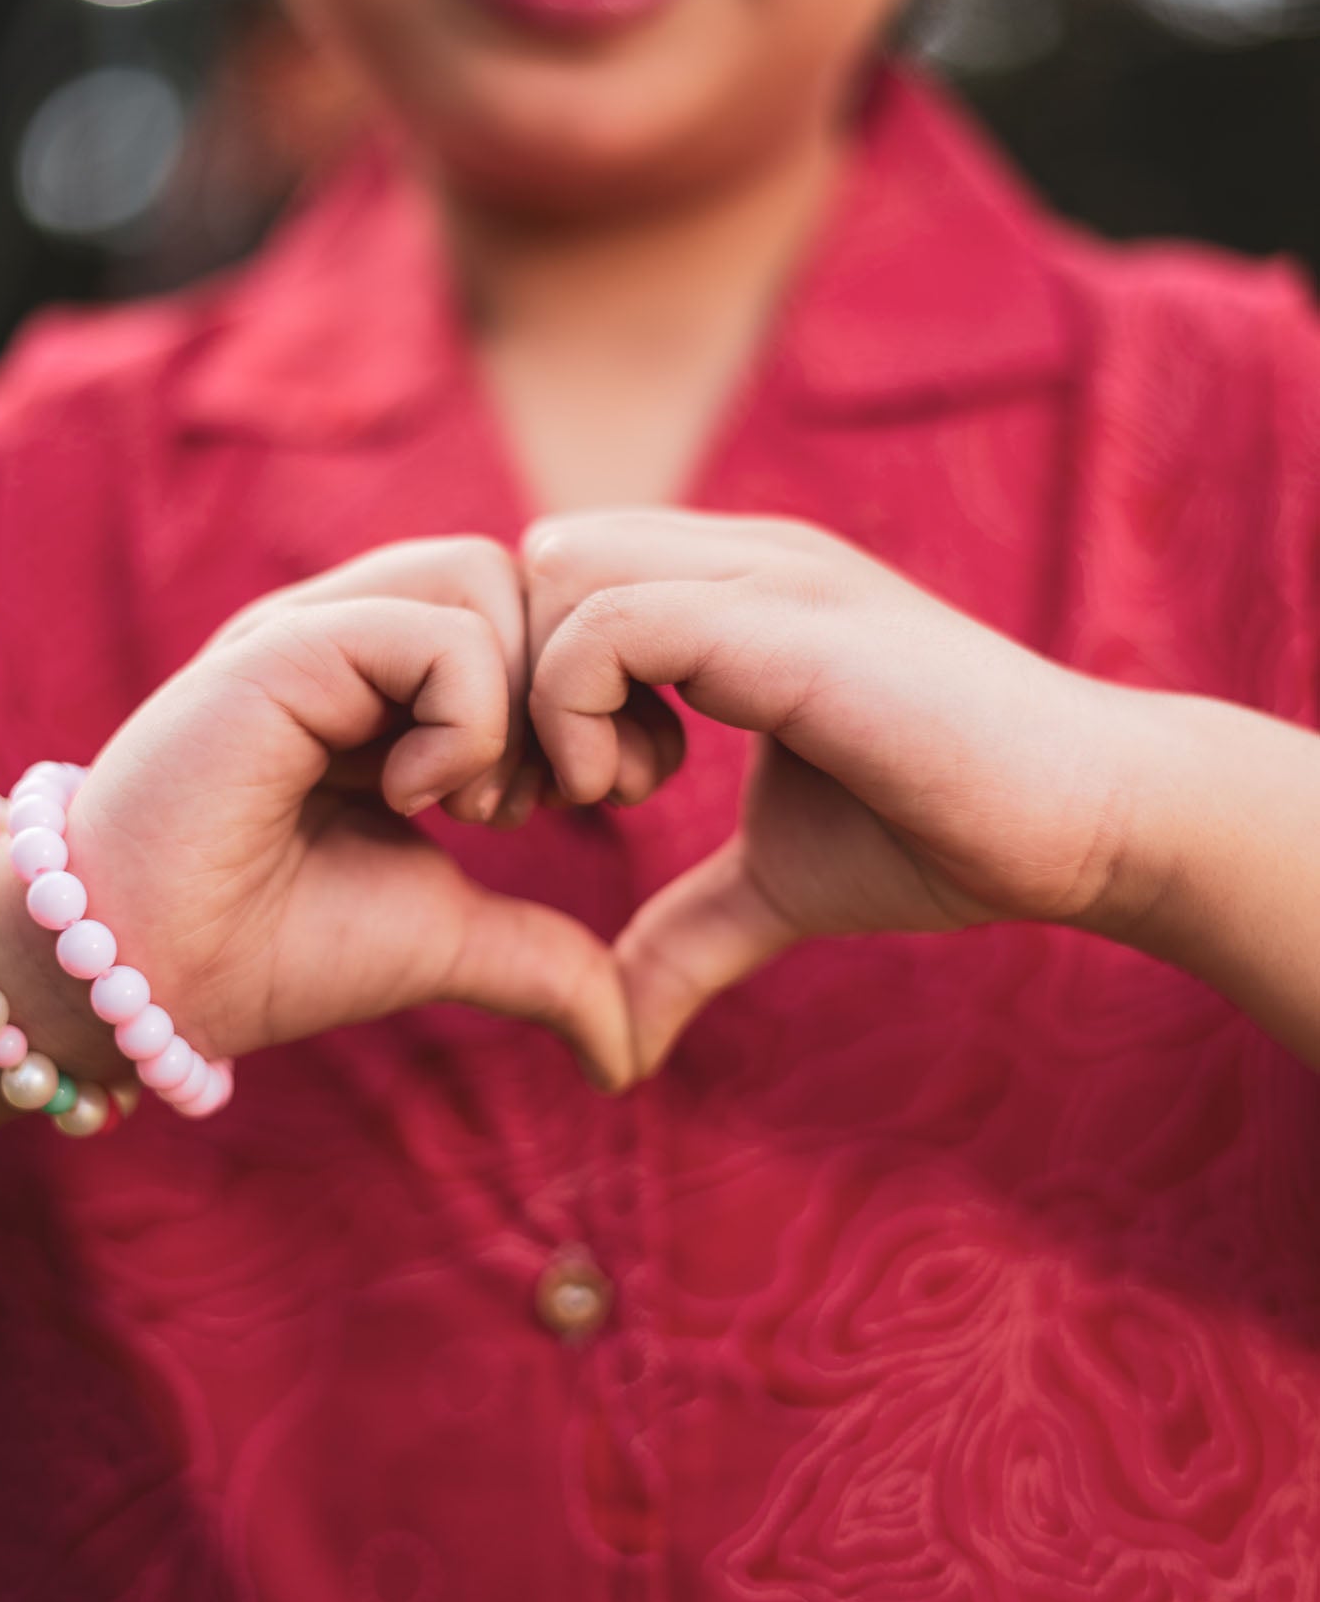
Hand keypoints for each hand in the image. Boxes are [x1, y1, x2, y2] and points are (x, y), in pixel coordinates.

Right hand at [26, 540, 632, 1090]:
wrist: (153, 982)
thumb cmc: (277, 949)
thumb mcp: (447, 938)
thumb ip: (543, 960)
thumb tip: (628, 1045)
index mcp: (397, 677)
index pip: (541, 612)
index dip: (593, 697)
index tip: (583, 797)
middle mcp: (359, 632)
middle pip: (530, 578)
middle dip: (574, 696)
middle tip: (548, 802)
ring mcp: (318, 630)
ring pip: (487, 579)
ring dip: (519, 702)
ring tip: (478, 803)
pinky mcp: (283, 649)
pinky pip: (434, 632)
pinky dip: (465, 722)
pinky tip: (417, 797)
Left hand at [523, 508, 1157, 1075]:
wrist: (1089, 819)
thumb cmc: (944, 833)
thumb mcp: (778, 884)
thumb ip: (686, 933)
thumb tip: (614, 1042)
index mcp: (732, 592)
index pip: (564, 574)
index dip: (531, 681)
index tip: (560, 796)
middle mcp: (739, 559)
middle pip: (540, 559)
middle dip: (511, 677)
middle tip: (551, 796)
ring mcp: (763, 578)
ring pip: (559, 570)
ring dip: (539, 695)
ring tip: (599, 795)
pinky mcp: (784, 625)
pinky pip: (607, 623)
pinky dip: (576, 710)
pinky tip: (632, 790)